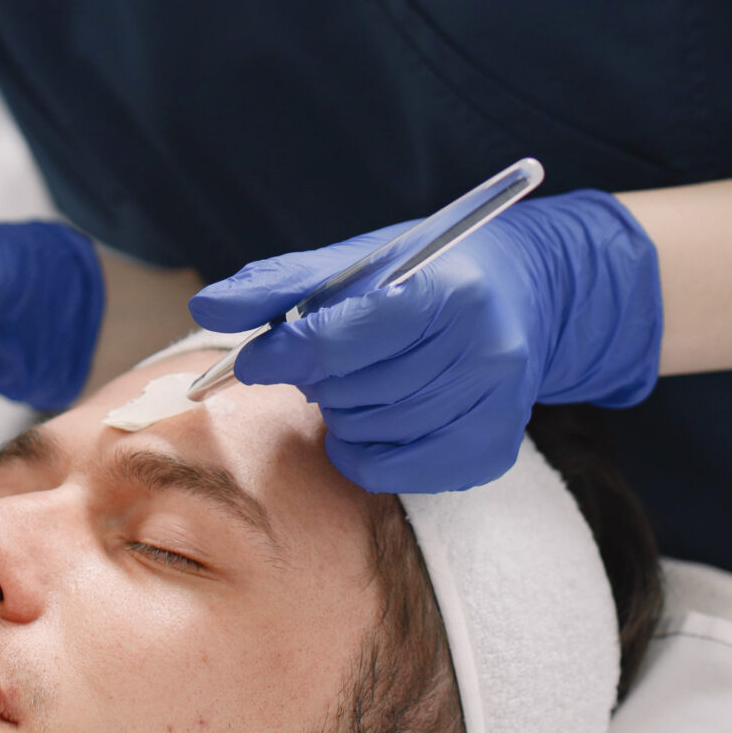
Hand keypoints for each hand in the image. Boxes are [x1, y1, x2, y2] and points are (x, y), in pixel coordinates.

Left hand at [188, 191, 661, 492]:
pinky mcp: (490, 452)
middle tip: (326, 356)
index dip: (287, 353)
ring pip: (366, 434)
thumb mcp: (359, 259)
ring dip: (341, 411)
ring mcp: (493, 407)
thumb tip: (207, 305)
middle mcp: (483, 351)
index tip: (254, 359)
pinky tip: (379, 415)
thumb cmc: (423, 275)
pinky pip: (390, 473)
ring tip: (361, 378)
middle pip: (353, 391)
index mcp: (448, 290)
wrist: (524, 296)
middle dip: (320, 377)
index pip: (346, 338)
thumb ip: (280, 284)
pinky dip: (364, 449)